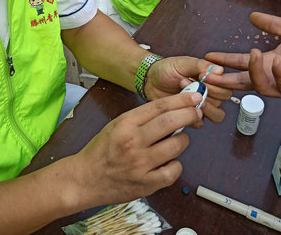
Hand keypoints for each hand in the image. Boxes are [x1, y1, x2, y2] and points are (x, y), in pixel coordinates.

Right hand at [74, 92, 203, 204]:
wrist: (85, 179)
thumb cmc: (102, 151)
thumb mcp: (117, 125)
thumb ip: (142, 119)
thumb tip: (172, 110)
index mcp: (125, 124)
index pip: (159, 107)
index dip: (181, 100)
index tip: (194, 97)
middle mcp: (133, 142)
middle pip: (171, 122)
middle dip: (189, 114)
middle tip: (195, 113)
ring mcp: (140, 164)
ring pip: (176, 145)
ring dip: (183, 140)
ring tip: (176, 141)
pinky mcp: (146, 184)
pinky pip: (173, 171)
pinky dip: (176, 165)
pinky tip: (169, 162)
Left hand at [146, 56, 230, 123]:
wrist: (149, 80)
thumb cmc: (166, 69)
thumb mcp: (183, 63)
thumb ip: (200, 65)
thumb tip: (219, 69)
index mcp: (211, 79)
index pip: (227, 86)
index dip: (218, 83)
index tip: (205, 76)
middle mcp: (210, 94)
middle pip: (224, 101)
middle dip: (210, 92)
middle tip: (195, 83)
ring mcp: (201, 106)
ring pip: (216, 115)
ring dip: (206, 106)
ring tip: (191, 97)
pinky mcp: (190, 117)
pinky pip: (199, 122)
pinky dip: (192, 114)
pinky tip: (182, 104)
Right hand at [205, 12, 280, 105]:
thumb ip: (272, 24)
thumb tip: (252, 16)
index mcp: (273, 64)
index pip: (244, 66)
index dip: (226, 62)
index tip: (207, 58)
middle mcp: (279, 79)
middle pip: (247, 82)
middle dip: (228, 80)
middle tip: (211, 74)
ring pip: (265, 87)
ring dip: (256, 71)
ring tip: (254, 52)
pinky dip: (280, 75)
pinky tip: (278, 61)